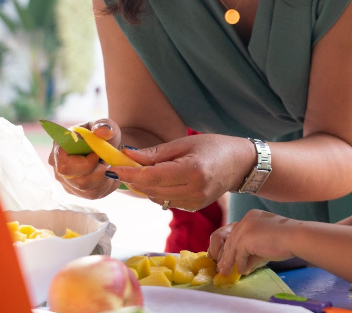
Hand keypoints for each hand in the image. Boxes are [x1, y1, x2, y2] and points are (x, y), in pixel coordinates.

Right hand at [48, 118, 120, 198]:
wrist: (110, 147)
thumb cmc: (104, 135)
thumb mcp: (106, 125)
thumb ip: (103, 126)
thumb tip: (102, 132)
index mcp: (60, 148)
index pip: (64, 165)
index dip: (85, 163)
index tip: (98, 154)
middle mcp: (58, 168)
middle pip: (77, 181)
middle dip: (99, 173)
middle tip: (108, 161)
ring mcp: (67, 182)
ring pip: (87, 191)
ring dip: (105, 179)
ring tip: (110, 165)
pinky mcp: (77, 192)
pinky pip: (94, 195)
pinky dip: (107, 185)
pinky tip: (111, 174)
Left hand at [108, 134, 253, 211]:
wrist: (240, 164)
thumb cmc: (214, 147)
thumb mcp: (185, 142)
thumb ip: (156, 153)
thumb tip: (128, 156)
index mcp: (193, 172)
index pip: (153, 176)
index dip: (130, 173)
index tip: (112, 167)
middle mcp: (193, 191)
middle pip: (151, 189)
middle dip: (132, 178)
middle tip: (119, 165)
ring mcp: (194, 203)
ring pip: (155, 197)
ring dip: (143, 185)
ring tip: (141, 169)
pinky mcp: (192, 208)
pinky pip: (165, 201)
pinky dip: (156, 191)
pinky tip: (159, 179)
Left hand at [213, 210, 299, 275]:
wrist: (296, 236)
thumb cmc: (287, 239)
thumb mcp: (265, 240)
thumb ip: (253, 249)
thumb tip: (242, 264)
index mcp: (252, 216)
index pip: (237, 232)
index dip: (231, 246)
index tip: (228, 257)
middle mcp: (246, 219)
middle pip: (231, 239)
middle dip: (226, 254)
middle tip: (223, 267)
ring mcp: (245, 227)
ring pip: (232, 247)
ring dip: (229, 261)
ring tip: (226, 272)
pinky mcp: (246, 238)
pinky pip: (239, 254)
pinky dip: (240, 264)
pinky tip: (243, 271)